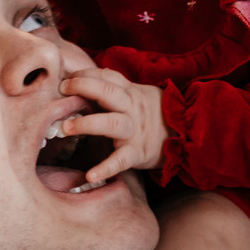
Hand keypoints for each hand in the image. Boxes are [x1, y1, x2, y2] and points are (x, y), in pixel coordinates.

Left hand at [60, 67, 166, 185]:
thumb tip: (85, 80)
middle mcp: (132, 108)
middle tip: (62, 90)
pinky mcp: (137, 153)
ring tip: (65, 128)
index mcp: (130, 92)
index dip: (85, 74)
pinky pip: (121, 160)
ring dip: (87, 123)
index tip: (66, 77)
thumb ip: (116, 89)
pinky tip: (90, 175)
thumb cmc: (154, 115)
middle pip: (107, 91)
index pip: (107, 76)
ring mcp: (134, 130)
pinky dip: (106, 168)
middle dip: (83, 87)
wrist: (187, 136)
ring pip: (111, 122)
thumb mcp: (139, 95)